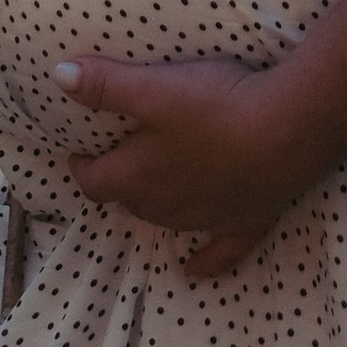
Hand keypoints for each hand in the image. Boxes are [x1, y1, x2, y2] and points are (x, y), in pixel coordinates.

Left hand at [57, 50, 321, 280]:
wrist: (288, 133)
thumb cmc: (215, 106)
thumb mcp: (155, 87)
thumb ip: (106, 84)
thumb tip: (59, 76)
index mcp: (136, 178)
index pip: (94, 180)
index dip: (82, 167)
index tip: (78, 153)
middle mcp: (164, 207)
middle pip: (130, 200)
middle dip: (119, 181)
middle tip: (118, 157)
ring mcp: (205, 219)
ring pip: (167, 220)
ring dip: (155, 206)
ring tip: (151, 188)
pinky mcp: (244, 223)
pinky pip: (216, 253)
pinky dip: (202, 261)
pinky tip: (192, 270)